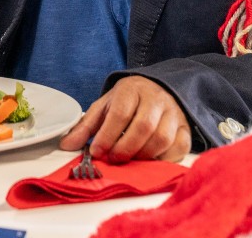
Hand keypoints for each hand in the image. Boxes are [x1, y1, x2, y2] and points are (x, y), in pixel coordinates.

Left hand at [59, 76, 191, 162]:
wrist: (158, 90)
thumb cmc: (128, 101)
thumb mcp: (105, 107)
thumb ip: (86, 126)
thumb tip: (66, 145)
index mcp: (131, 90)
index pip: (120, 113)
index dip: (107, 135)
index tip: (96, 151)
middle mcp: (155, 99)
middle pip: (143, 127)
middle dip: (125, 148)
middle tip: (113, 159)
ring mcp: (173, 113)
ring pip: (162, 138)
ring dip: (143, 155)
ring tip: (130, 160)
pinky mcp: (185, 128)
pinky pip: (179, 147)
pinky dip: (163, 159)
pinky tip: (149, 161)